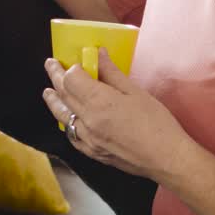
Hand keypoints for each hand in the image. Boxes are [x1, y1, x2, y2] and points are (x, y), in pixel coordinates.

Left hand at [42, 48, 194, 183]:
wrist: (166, 159)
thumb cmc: (157, 123)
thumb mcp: (136, 92)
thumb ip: (112, 73)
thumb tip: (99, 55)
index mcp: (98, 102)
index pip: (72, 79)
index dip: (71, 68)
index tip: (76, 62)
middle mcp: (87, 121)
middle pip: (64, 95)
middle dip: (55, 77)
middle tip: (50, 64)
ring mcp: (88, 139)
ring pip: (62, 116)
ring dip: (54, 101)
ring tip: (48, 91)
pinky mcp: (92, 152)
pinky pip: (72, 135)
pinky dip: (66, 123)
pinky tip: (66, 118)